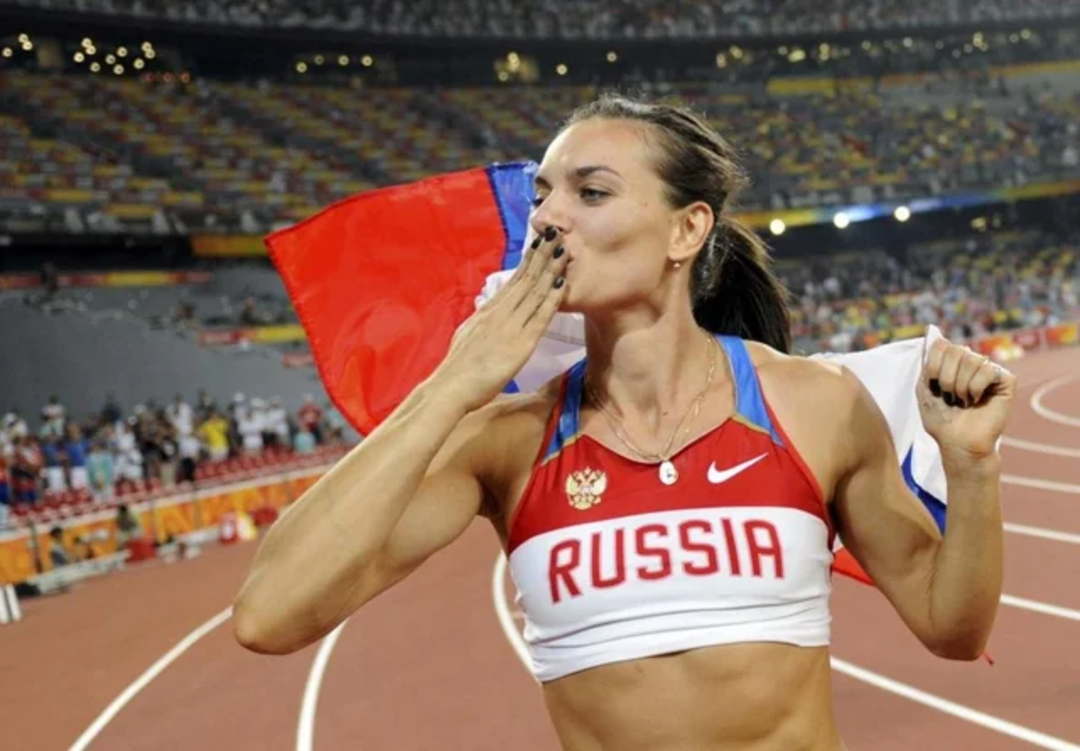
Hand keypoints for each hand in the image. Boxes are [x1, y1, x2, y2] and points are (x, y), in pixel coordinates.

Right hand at [431, 227, 568, 412]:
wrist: (451, 387)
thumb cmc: (458, 370)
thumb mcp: (467, 336)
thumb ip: (481, 324)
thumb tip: (487, 314)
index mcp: (488, 312)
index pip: (513, 281)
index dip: (528, 261)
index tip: (539, 243)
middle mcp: (500, 313)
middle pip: (525, 279)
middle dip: (542, 255)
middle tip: (556, 234)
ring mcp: (510, 326)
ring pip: (534, 293)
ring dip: (551, 270)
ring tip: (564, 249)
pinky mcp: (520, 344)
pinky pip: (539, 317)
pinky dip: (552, 300)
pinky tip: (562, 285)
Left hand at [917, 337, 1016, 460]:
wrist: (958, 442)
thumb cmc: (941, 420)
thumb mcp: (924, 389)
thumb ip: (927, 363)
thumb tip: (935, 336)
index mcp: (951, 363)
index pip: (940, 345)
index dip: (934, 365)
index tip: (933, 385)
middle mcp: (971, 362)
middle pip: (956, 350)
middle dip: (946, 379)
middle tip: (950, 398)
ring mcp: (989, 370)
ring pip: (972, 359)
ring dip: (961, 386)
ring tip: (963, 401)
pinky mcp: (1005, 380)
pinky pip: (988, 370)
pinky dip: (976, 388)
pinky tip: (978, 401)